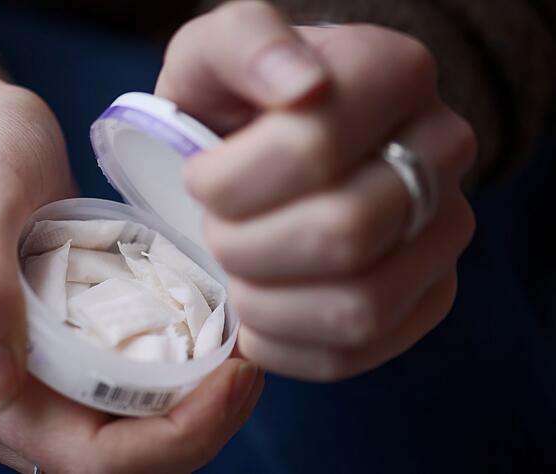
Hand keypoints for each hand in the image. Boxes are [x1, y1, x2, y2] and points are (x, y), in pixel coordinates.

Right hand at [0, 28, 262, 471]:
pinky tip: (201, 334)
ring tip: (232, 346)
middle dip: (196, 427)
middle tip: (246, 360)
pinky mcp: (56, 359)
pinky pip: (124, 396)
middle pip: (119, 460)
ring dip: (191, 407)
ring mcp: (30, 386)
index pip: (91, 461)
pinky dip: (172, 379)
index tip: (234, 373)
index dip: (176, 437)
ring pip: (129, 436)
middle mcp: (0, 405)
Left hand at [156, 1, 475, 380]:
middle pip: (342, 231)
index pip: (316, 146)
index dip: (233, 180)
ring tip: (235, 270)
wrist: (271, 155)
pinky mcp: (430, 297)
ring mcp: (444, 231)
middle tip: (214, 228)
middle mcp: (441, 150)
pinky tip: (256, 308)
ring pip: (358, 305)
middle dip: (244, 243)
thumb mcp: (215, 54)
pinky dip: (283, 344)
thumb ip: (244, 43)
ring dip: (263, 301)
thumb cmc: (238, 107)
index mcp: (395, 73)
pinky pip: (358, 352)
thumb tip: (300, 82)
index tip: (200, 175)